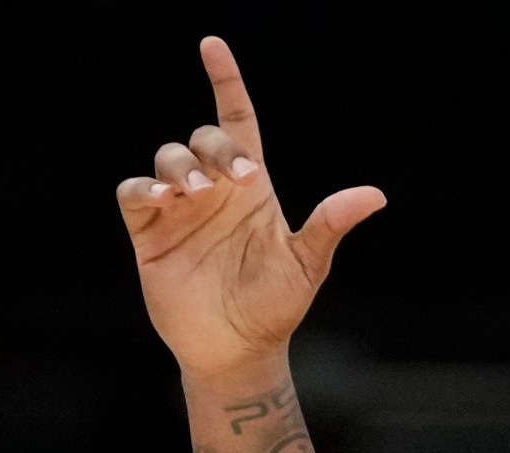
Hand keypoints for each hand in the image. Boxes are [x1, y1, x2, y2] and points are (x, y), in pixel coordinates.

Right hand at [116, 37, 385, 381]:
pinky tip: (161, 198)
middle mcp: (214, 190)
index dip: (226, 81)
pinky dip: (142, 187)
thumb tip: (375, 195)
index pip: (238, 120)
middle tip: (233, 176)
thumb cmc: (275, 307)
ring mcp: (179, 209)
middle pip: (203, 137)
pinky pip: (133, 192)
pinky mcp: (149, 232)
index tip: (212, 45)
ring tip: (193, 193)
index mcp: (253, 188)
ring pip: (167, 156)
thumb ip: (330, 224)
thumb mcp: (306, 264)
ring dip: (179, 165)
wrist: (237, 350)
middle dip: (214, 145)